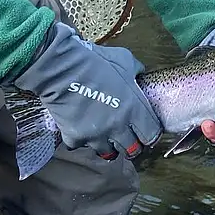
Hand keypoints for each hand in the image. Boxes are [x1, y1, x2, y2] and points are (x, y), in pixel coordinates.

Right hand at [12, 22, 161, 158]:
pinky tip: (81, 128)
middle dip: (131, 146)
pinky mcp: (75, 137)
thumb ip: (136, 71)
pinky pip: (81, 146)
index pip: (151, 135)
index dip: (150, 135)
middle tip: (126, 138)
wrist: (63, 68)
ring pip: (108, 153)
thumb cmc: (96, 62)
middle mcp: (118, 126)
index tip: (145, 132)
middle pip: (132, 150)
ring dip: (108, 145)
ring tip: (104, 135)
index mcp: (135, 109)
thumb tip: (138, 75)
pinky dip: (81, 139)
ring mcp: (96, 135)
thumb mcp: (125, 61)